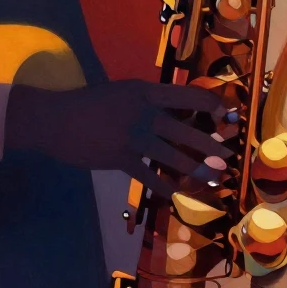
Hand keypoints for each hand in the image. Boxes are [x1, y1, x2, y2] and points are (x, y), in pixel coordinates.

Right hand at [4, 79, 232, 197]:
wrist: (56, 119)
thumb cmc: (91, 102)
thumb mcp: (124, 92)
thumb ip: (149, 102)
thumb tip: (180, 115)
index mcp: (145, 92)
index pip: (188, 96)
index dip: (212, 106)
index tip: (228, 116)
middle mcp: (143, 113)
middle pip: (186, 130)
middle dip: (211, 146)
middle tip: (229, 157)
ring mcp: (133, 138)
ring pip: (173, 157)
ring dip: (197, 170)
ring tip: (215, 179)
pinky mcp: (120, 160)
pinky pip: (149, 176)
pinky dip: (166, 188)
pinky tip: (178, 196)